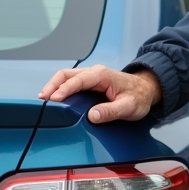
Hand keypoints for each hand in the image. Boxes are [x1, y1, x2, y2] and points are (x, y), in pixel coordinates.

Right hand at [38, 64, 162, 123]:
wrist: (147, 90)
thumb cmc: (139, 96)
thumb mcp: (128, 107)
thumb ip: (110, 111)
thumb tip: (92, 116)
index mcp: (102, 75)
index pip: (78, 80)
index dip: (64, 89)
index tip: (54, 99)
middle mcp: (94, 73)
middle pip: (66, 75)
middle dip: (52, 86)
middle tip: (42, 100)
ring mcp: (91, 77)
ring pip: (66, 77)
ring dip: (53, 87)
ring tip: (43, 101)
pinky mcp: (89, 83)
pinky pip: (70, 83)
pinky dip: (59, 89)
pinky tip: (54, 100)